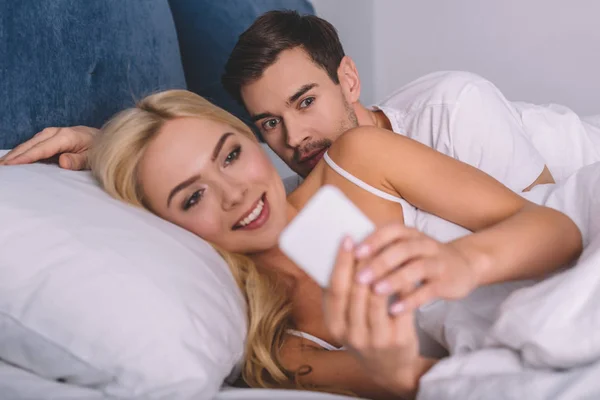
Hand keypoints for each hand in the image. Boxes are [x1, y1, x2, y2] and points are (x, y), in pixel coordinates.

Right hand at [0, 126, 96, 169]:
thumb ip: (78, 160)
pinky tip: (15, 157)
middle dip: (15, 155)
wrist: (104, 138)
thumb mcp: (93, 157)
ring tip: (4, 163)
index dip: (26, 157)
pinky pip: (34, 143)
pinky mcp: (51, 136)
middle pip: (31, 144)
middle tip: (2, 166)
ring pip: (30, 143)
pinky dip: (23, 150)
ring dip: (16, 152)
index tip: (11, 165)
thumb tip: (62, 162)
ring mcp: (53, 133)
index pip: (41, 149)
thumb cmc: (99, 149)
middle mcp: (57, 132)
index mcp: (66, 137)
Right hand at [323, 236, 421, 396]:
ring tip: (385, 250)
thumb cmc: (365, 333)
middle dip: (361, 261)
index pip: (335, 290)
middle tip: (368, 238)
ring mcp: (376, 339)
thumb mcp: (347, 321)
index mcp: (335, 326)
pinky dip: (401, 285)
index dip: (340, 263)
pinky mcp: (398, 339)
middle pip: (355, 291)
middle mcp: (352, 335)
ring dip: (381, 271)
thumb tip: (339, 254)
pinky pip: (400, 305)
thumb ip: (342, 296)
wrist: (390, 367)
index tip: (347, 239)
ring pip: (377, 297)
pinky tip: (403, 268)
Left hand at [353, 222, 478, 314]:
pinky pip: (428, 290)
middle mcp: (424, 244)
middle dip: (379, 263)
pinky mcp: (446, 282)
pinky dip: (411, 300)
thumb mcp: (405, 248)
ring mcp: (437, 262)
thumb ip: (381, 249)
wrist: (464, 266)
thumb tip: (345, 257)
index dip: (373, 241)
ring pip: (415, 268)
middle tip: (359, 278)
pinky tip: (395, 310)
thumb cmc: (423, 259)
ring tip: (376, 292)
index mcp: (410, 234)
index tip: (354, 253)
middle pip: (401, 249)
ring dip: (394, 280)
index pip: (390, 232)